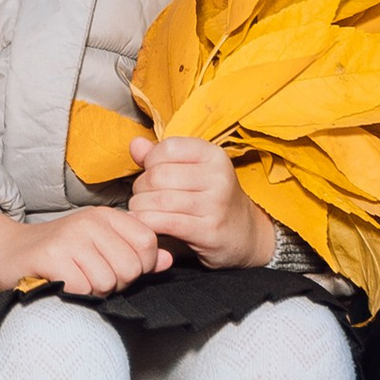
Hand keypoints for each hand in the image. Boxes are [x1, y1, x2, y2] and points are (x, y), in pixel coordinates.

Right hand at [0, 204, 170, 296]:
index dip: (139, 266)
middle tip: (92, 279)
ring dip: (94, 291)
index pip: (148, 243)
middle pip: (131, 267)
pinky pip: (83, 288)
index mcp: (107, 216)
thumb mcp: (99, 247)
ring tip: (75, 281)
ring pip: (108, 281)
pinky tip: (62, 285)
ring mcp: (71, 236)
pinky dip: (76, 295)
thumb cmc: (58, 254)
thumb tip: (167, 260)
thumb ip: (134, 254)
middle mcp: (91, 221)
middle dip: (117, 283)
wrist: (5, 253)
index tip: (117, 269)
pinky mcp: (52, 256)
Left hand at [128, 134, 273, 270]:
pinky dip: (147, 223)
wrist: (244, 234)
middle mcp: (218, 176)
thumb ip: (161, 157)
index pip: (168, 148)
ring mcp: (216, 204)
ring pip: (158, 200)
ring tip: (143, 211)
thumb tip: (135, 145)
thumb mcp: (192, 171)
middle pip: (158, 175)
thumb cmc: (211, 199)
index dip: (150, 161)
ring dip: (140, 208)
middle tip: (144, 197)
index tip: (151, 173)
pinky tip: (145, 225)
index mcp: (214, 155)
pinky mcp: (209, 230)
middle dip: (140, 188)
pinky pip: (165, 222)